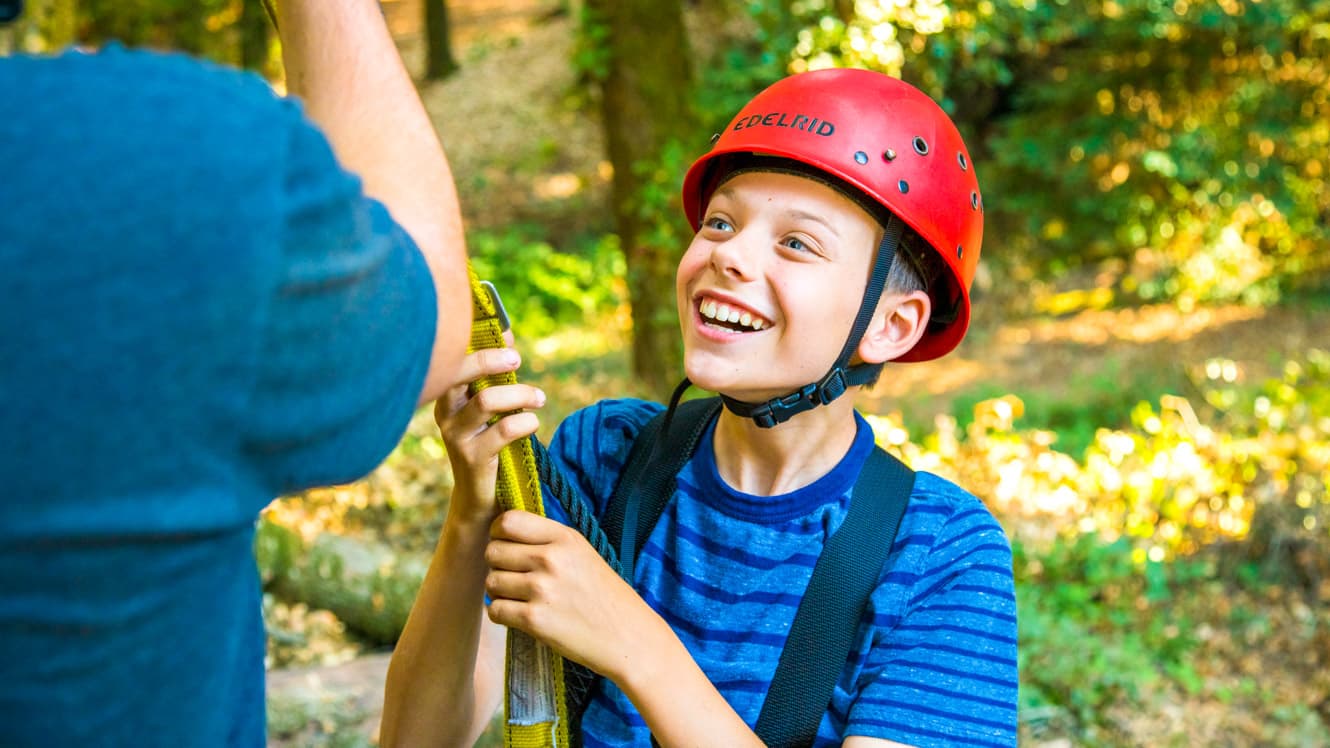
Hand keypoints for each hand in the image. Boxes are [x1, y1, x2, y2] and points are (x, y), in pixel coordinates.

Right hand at [434, 341, 544, 526]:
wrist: (479, 498)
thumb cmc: (488, 444)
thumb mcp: (488, 408)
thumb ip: (494, 375)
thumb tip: (508, 334)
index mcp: (447, 396)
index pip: (456, 359)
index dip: (481, 342)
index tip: (508, 335)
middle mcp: (445, 413)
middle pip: (459, 372)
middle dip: (490, 359)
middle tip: (517, 359)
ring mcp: (456, 436)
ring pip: (486, 399)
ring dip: (520, 394)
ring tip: (539, 399)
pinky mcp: (472, 457)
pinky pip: (503, 430)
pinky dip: (525, 422)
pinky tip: (533, 423)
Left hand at [484, 509, 652, 679]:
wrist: (627, 636)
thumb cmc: (604, 595)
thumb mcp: (582, 553)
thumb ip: (547, 540)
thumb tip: (504, 533)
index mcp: (564, 538)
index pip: (508, 521)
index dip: (498, 533)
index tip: (504, 545)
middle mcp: (550, 559)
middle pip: (493, 551)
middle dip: (498, 565)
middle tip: (514, 577)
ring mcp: (541, 589)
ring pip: (491, 582)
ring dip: (500, 592)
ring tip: (521, 598)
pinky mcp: (534, 620)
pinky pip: (495, 610)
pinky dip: (502, 614)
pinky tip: (520, 615)